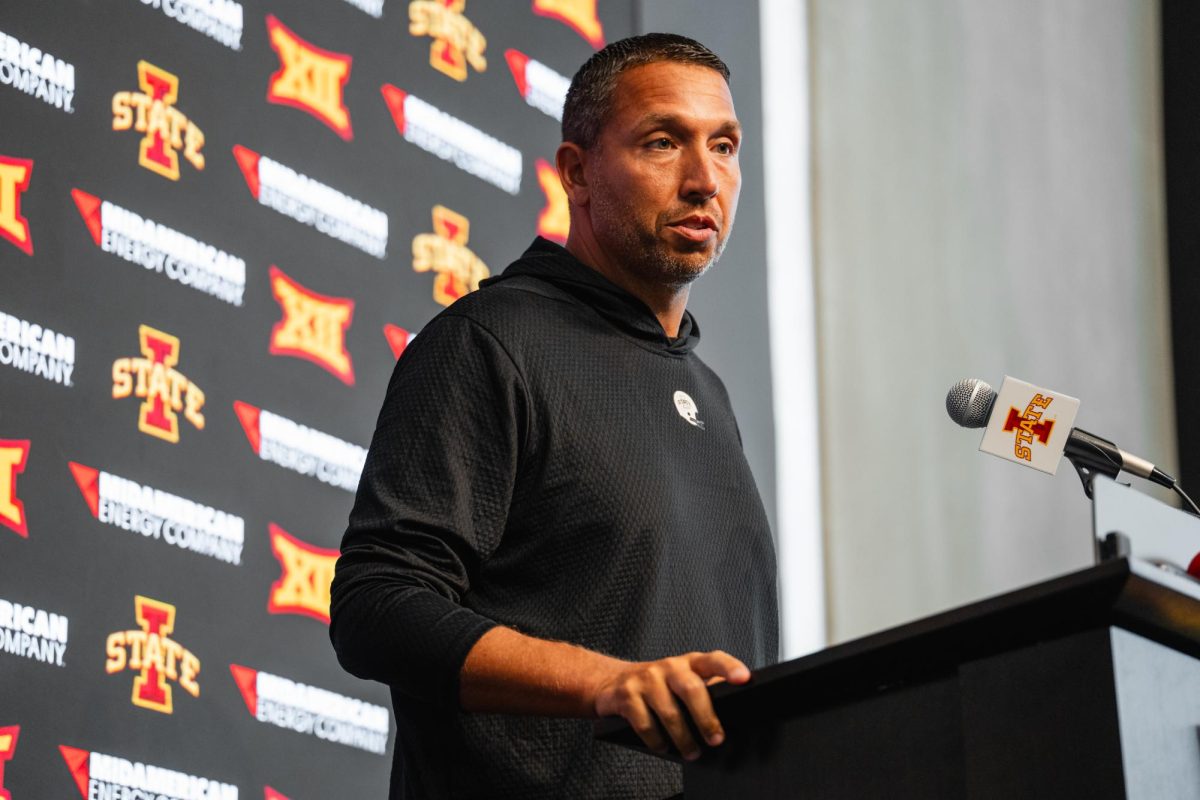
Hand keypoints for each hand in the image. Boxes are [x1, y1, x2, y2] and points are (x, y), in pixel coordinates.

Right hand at [592, 650, 750, 759]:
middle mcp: (669, 666)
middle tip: (715, 739)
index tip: (744, 679)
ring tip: (692, 753)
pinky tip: (664, 746)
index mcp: (689, 663)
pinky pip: (646, 724)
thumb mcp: (684, 680)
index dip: (729, 667)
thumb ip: (707, 689)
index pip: (713, 660)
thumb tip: (732, 713)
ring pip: (670, 713)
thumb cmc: (660, 685)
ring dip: (683, 739)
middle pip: (692, 689)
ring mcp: (646, 679)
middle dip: (706, 719)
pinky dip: (657, 741)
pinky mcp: (627, 695)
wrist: (614, 682)